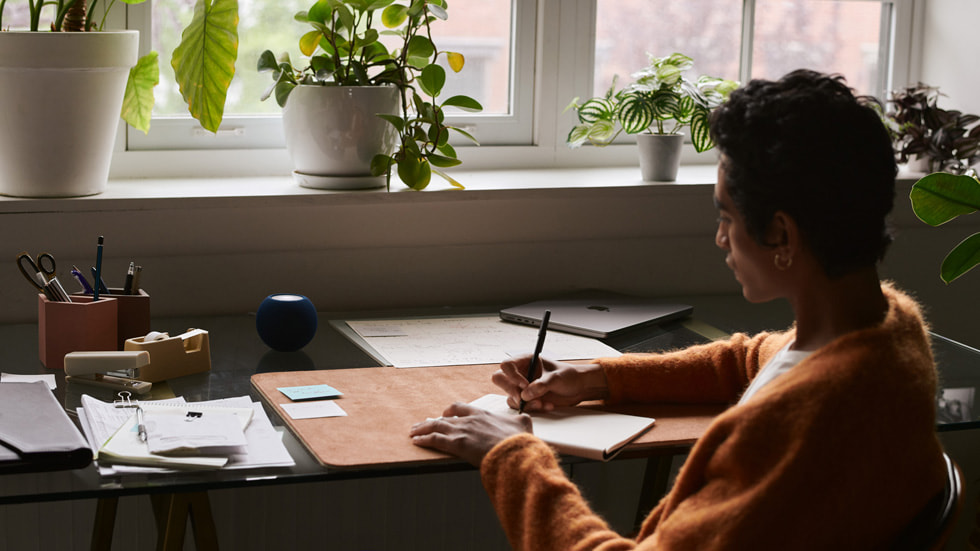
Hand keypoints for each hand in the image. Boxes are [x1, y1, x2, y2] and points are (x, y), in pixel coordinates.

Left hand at [410, 402, 531, 466]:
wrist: (514, 451)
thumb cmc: (519, 441)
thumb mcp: (524, 424)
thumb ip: (521, 419)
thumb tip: (524, 418)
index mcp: (483, 414)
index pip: (462, 408)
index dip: (451, 411)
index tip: (445, 415)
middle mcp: (469, 420)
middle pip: (445, 417)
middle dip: (432, 421)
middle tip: (423, 424)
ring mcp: (462, 431)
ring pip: (436, 426)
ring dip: (422, 429)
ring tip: (413, 431)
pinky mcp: (457, 445)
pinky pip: (435, 440)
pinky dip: (424, 439)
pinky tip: (416, 441)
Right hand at [492, 356, 608, 411]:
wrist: (578, 388)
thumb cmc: (569, 376)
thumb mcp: (557, 378)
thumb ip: (541, 385)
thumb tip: (525, 395)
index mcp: (526, 361)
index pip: (507, 365)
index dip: (512, 376)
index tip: (525, 385)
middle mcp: (521, 373)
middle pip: (501, 380)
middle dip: (512, 391)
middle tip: (525, 398)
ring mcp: (523, 387)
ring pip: (510, 396)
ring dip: (526, 403)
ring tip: (542, 403)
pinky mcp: (527, 399)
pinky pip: (520, 406)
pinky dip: (533, 409)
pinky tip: (547, 405)